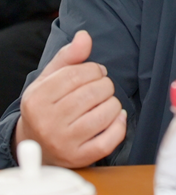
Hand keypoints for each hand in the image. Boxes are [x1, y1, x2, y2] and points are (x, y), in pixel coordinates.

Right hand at [14, 30, 126, 167]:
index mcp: (38, 99)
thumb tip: (84, 37)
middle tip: (101, 89)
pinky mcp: (80, 158)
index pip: (78, 74)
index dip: (95, 70)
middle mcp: (48, 122)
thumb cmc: (48, 105)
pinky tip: (115, 118)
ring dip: (113, 104)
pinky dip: (119, 126)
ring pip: (106, 113)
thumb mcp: (50, 78)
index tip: (95, 73)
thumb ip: (69, 55)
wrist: (36, 144)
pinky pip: (110, 140)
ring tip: (104, 103)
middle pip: (94, 92)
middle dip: (105, 85)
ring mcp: (64, 142)